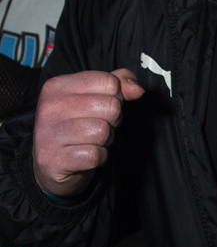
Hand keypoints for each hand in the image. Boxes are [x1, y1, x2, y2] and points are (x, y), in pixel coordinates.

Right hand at [32, 69, 144, 197]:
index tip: (102, 107)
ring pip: (103, 131)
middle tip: (97, 127)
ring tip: (91, 141)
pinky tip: (86, 156)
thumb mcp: (96, 97)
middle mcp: (50, 107)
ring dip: (105, 140)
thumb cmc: (77, 127)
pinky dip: (99, 157)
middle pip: (110, 106)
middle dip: (112, 120)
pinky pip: (95, 155)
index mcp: (57, 86)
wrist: (52, 163)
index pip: (108, 82)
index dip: (116, 97)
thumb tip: (137, 88)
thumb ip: (118, 85)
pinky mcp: (56, 159)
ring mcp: (49, 134)